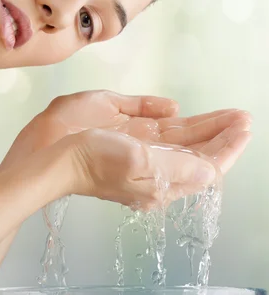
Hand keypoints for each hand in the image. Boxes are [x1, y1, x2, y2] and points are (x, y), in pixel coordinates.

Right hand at [0, 90, 250, 177]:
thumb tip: (212, 172)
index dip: (227, 148)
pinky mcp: (125, 137)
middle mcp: (154, 167)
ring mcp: (140, 152)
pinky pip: (157, 129)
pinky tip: (183, 114)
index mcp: (161, 180)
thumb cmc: (91, 160)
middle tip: (243, 118)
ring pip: (182, 141)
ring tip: (230, 116)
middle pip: (197, 151)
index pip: (204, 166)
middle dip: (222, 135)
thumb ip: (179, 168)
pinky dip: (177, 122)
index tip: (244, 129)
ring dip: (207, 127)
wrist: (50, 154)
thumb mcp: (140, 165)